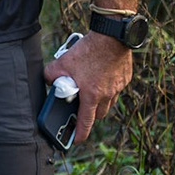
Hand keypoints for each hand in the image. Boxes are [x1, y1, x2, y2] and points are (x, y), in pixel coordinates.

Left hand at [43, 30, 130, 145]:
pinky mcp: (125, 78)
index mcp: (91, 95)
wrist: (112, 35)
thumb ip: (51, 74)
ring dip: (100, 101)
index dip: (80, 134)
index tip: (76, 140)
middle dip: (90, 115)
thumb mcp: (63, 62)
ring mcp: (118, 87)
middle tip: (81, 108)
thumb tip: (49, 80)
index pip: (86, 122)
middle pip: (98, 114)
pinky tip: (101, 75)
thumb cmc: (88, 50)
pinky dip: (108, 86)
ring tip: (90, 90)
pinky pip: (116, 88)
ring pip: (109, 102)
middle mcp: (107, 94)